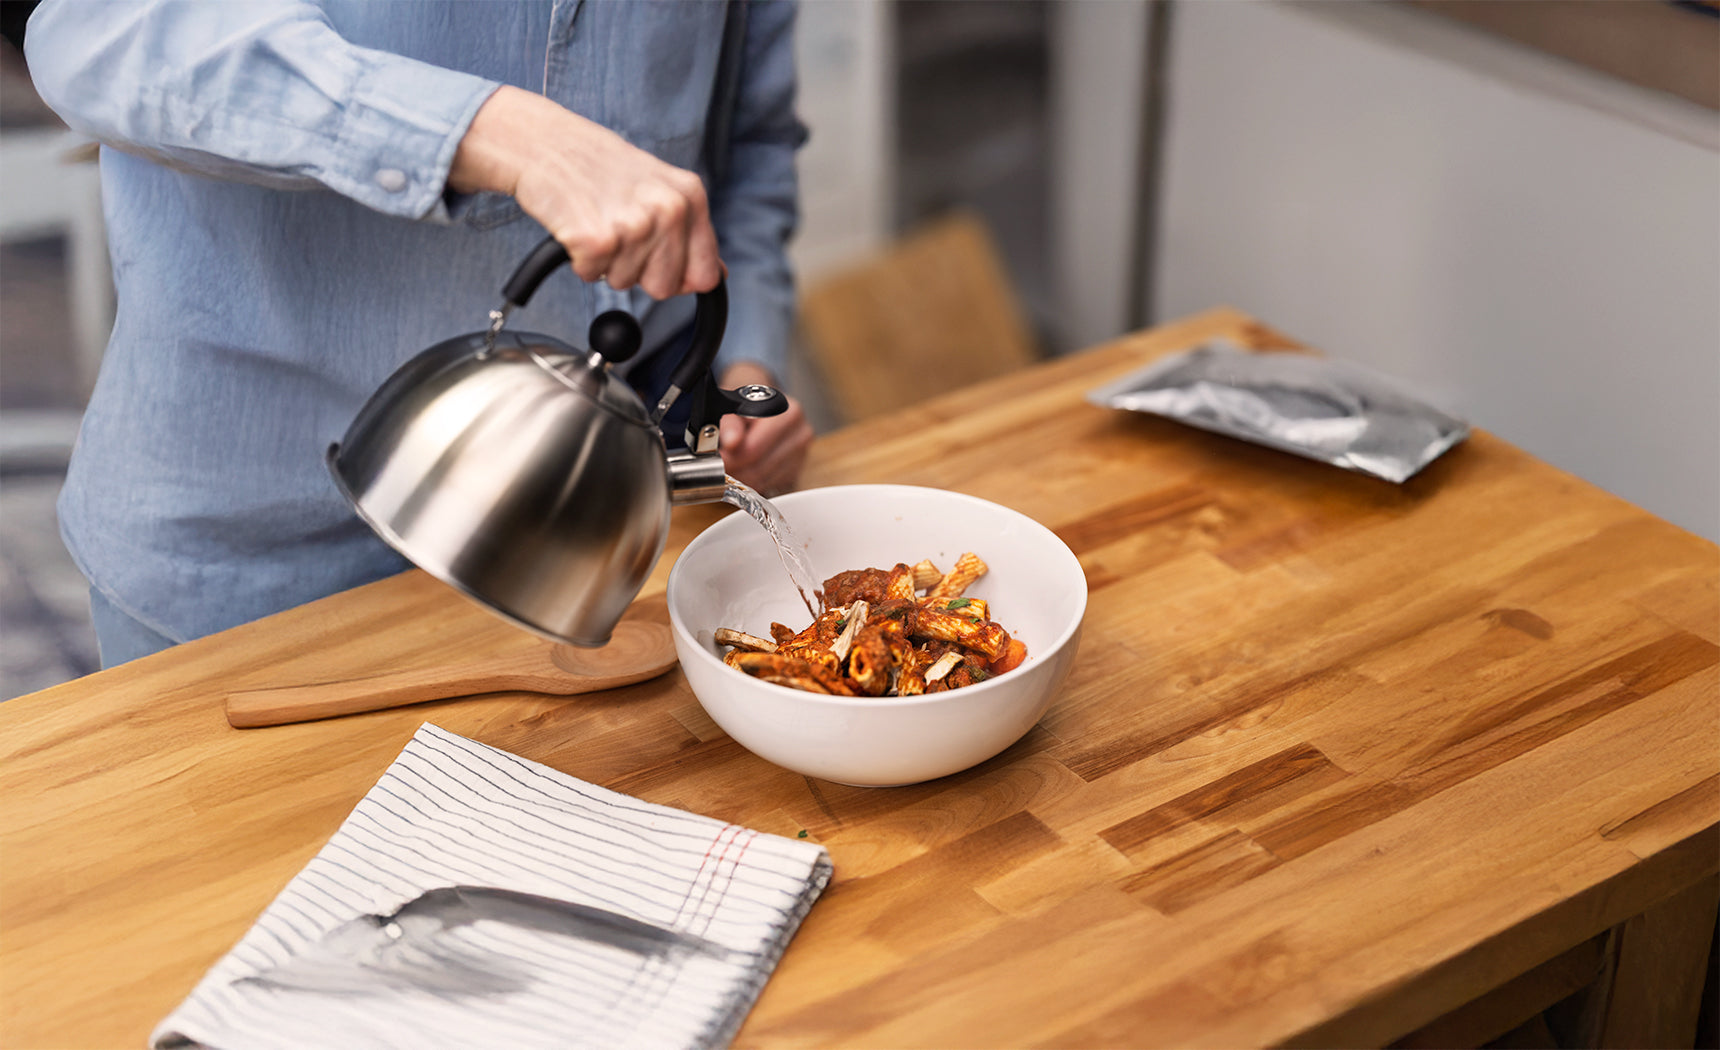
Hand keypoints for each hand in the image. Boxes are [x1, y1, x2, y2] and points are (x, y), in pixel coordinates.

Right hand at [449, 86, 720, 299]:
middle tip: (617, 231)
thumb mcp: (658, 187)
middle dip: (638, 271)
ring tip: (596, 220)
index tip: (656, 258)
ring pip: (625, 283)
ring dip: (605, 262)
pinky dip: (580, 260)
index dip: (678, 277)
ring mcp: (634, 224)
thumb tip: (718, 275)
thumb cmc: (598, 165)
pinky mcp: (598, 240)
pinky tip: (577, 225)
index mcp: (690, 196)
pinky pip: (593, 276)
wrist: (544, 142)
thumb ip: (691, 232)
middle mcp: (668, 209)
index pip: (705, 275)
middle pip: (665, 288)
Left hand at [717, 362, 812, 497]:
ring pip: (763, 480)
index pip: (754, 448)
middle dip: (734, 471)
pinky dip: (753, 482)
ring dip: (741, 479)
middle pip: (759, 467)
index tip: (715, 461)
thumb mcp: (734, 405)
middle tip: (715, 469)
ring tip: (728, 468)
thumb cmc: (749, 402)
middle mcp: (800, 435)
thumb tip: (731, 442)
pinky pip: (769, 485)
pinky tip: (743, 470)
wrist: (764, 403)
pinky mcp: (796, 470)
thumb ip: (730, 423)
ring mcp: (800, 455)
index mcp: (788, 414)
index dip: (730, 458)